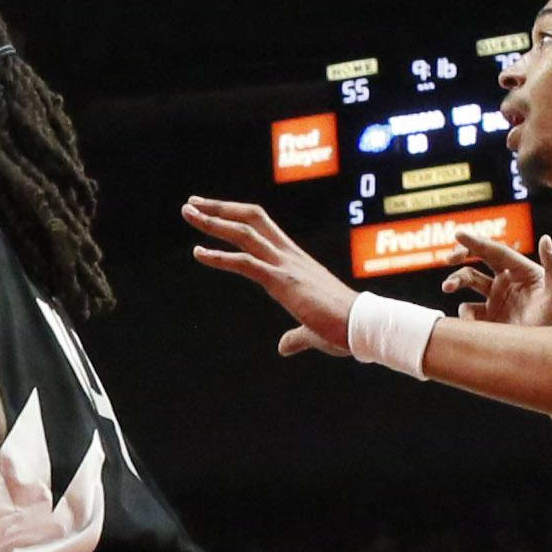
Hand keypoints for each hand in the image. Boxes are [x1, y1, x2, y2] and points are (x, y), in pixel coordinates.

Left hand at [180, 197, 356, 355]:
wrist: (362, 326)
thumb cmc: (344, 328)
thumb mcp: (314, 331)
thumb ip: (296, 337)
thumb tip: (285, 346)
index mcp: (295, 261)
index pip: (263, 227)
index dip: (238, 217)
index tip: (214, 211)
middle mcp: (289, 256)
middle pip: (251, 219)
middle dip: (220, 209)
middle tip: (192, 204)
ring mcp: (286, 265)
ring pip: (245, 233)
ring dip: (213, 222)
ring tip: (188, 213)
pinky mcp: (283, 281)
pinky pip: (245, 263)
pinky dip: (219, 257)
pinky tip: (198, 253)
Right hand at [437, 228, 551, 328]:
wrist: (539, 360)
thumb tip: (545, 238)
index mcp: (523, 272)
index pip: (497, 252)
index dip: (477, 242)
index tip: (458, 234)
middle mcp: (507, 282)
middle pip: (480, 259)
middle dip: (462, 254)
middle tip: (448, 258)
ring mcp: (495, 300)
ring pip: (469, 280)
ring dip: (455, 280)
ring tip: (446, 287)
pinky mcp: (486, 319)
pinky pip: (467, 311)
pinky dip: (463, 314)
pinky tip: (468, 323)